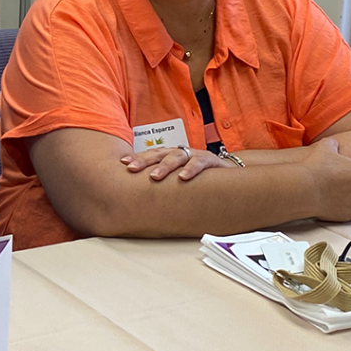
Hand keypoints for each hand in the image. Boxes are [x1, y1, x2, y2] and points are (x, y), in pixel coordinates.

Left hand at [121, 146, 235, 180]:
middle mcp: (180, 153)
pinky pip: (199, 163)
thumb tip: (139, 197)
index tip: (123, 163)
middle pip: (159, 154)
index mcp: (170, 156)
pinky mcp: (209, 160)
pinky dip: (191, 169)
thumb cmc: (198, 177)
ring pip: (176, 156)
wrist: (226, 172)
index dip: (137, 158)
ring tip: (154, 176)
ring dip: (164, 166)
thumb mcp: (177, 177)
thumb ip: (163, 182)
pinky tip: (183, 177)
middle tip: (131, 169)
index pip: (150, 155)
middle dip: (144, 161)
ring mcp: (194, 155)